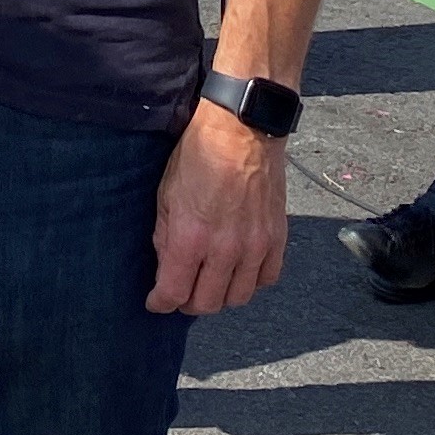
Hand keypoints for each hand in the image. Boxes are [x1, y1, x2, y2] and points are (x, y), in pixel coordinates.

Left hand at [145, 97, 285, 315]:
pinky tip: (240, 270)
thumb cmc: (200, 154)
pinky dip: (251, 281)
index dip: (161, 303)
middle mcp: (225, 249)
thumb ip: (166, 236)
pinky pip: (267, 278)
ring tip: (211, 283)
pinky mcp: (277, 237)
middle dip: (188, 303)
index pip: (174, 293)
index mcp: (191, 238)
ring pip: (238, 298)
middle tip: (182, 292)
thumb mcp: (166, 194)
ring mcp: (255, 245)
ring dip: (220, 295)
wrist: (242, 130)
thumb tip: (167, 265)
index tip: (157, 301)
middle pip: (207, 304)